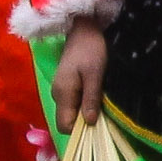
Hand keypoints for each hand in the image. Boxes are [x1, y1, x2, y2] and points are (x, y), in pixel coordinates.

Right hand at [51, 20, 110, 138]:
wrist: (83, 29)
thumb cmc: (91, 49)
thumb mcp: (95, 74)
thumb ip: (91, 98)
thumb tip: (89, 123)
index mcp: (62, 93)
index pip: (64, 126)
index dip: (80, 131)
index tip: (98, 127)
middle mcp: (57, 94)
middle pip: (67, 121)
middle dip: (84, 123)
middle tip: (104, 116)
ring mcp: (60, 90)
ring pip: (71, 112)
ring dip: (85, 113)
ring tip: (102, 105)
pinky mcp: (66, 85)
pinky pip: (73, 103)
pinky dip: (84, 105)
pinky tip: (97, 97)